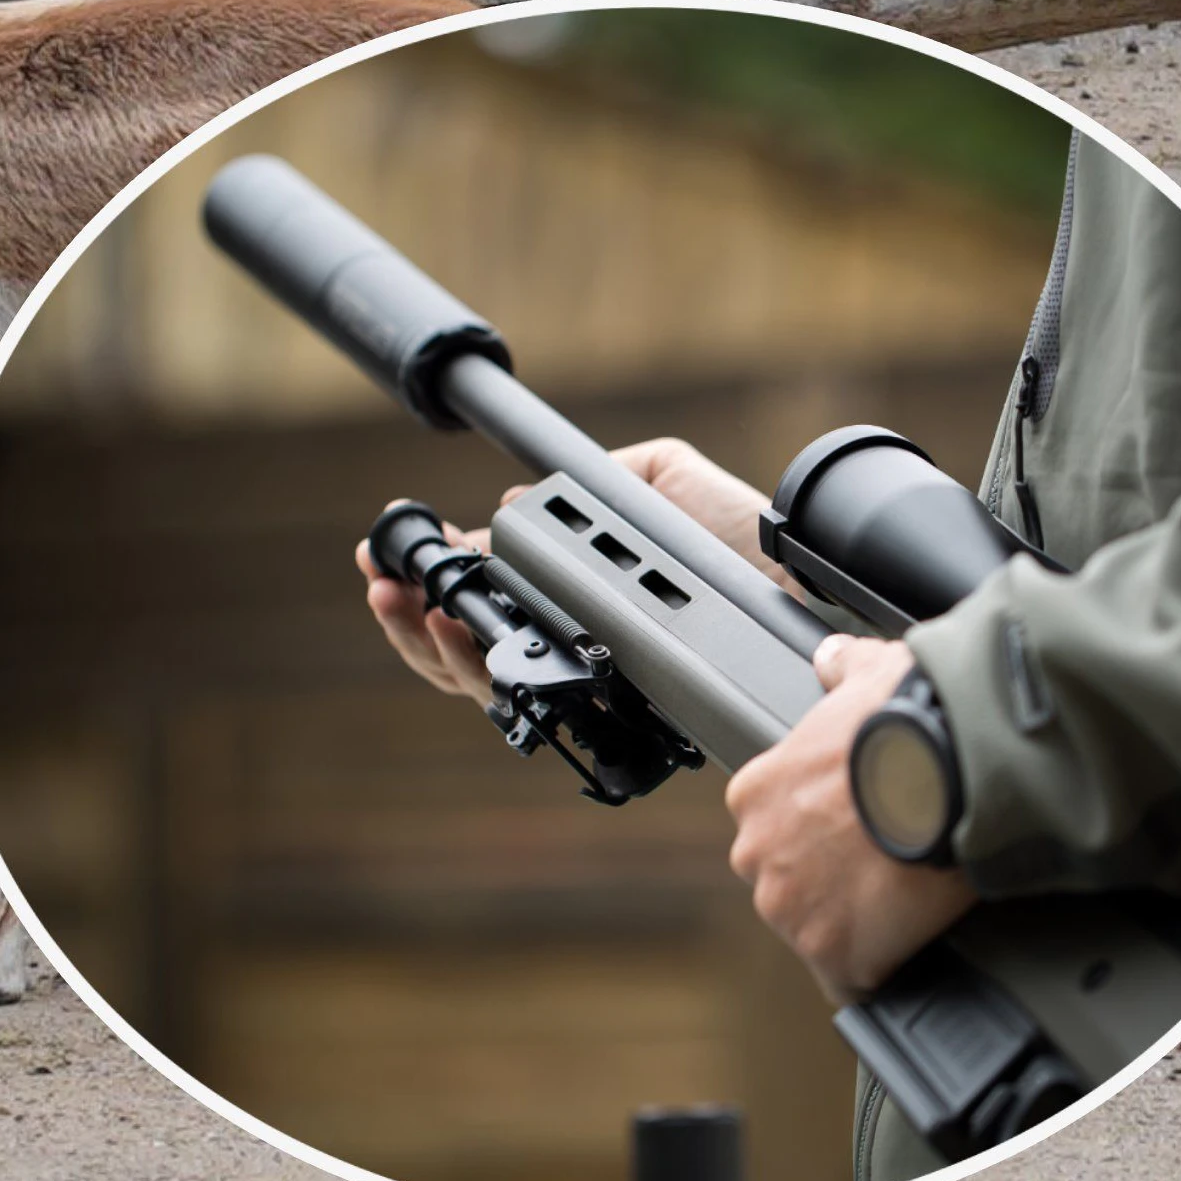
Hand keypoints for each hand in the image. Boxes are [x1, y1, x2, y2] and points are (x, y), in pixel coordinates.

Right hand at [356, 438, 782, 706]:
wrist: (797, 572)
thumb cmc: (740, 534)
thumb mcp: (658, 480)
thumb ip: (590, 485)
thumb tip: (508, 504)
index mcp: (580, 597)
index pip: (489, 607)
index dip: (428, 589)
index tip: (387, 562)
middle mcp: (580, 644)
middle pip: (470, 651)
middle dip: (410, 620)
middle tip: (382, 586)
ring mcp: (595, 676)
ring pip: (487, 681)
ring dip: (431, 645)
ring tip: (408, 607)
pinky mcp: (617, 700)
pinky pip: (537, 699)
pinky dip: (483, 670)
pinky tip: (457, 636)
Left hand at [725, 635, 977, 1005]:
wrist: (949, 773)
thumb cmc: (911, 721)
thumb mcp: (874, 670)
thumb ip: (845, 666)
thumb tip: (833, 655)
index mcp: (758, 792)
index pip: (781, 825)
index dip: (828, 828)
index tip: (866, 825)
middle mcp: (759, 855)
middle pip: (794, 882)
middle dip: (837, 880)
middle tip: (896, 863)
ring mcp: (793, 910)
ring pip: (822, 931)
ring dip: (860, 925)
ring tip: (914, 903)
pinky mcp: (836, 956)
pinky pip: (856, 977)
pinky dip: (882, 970)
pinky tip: (911, 954)